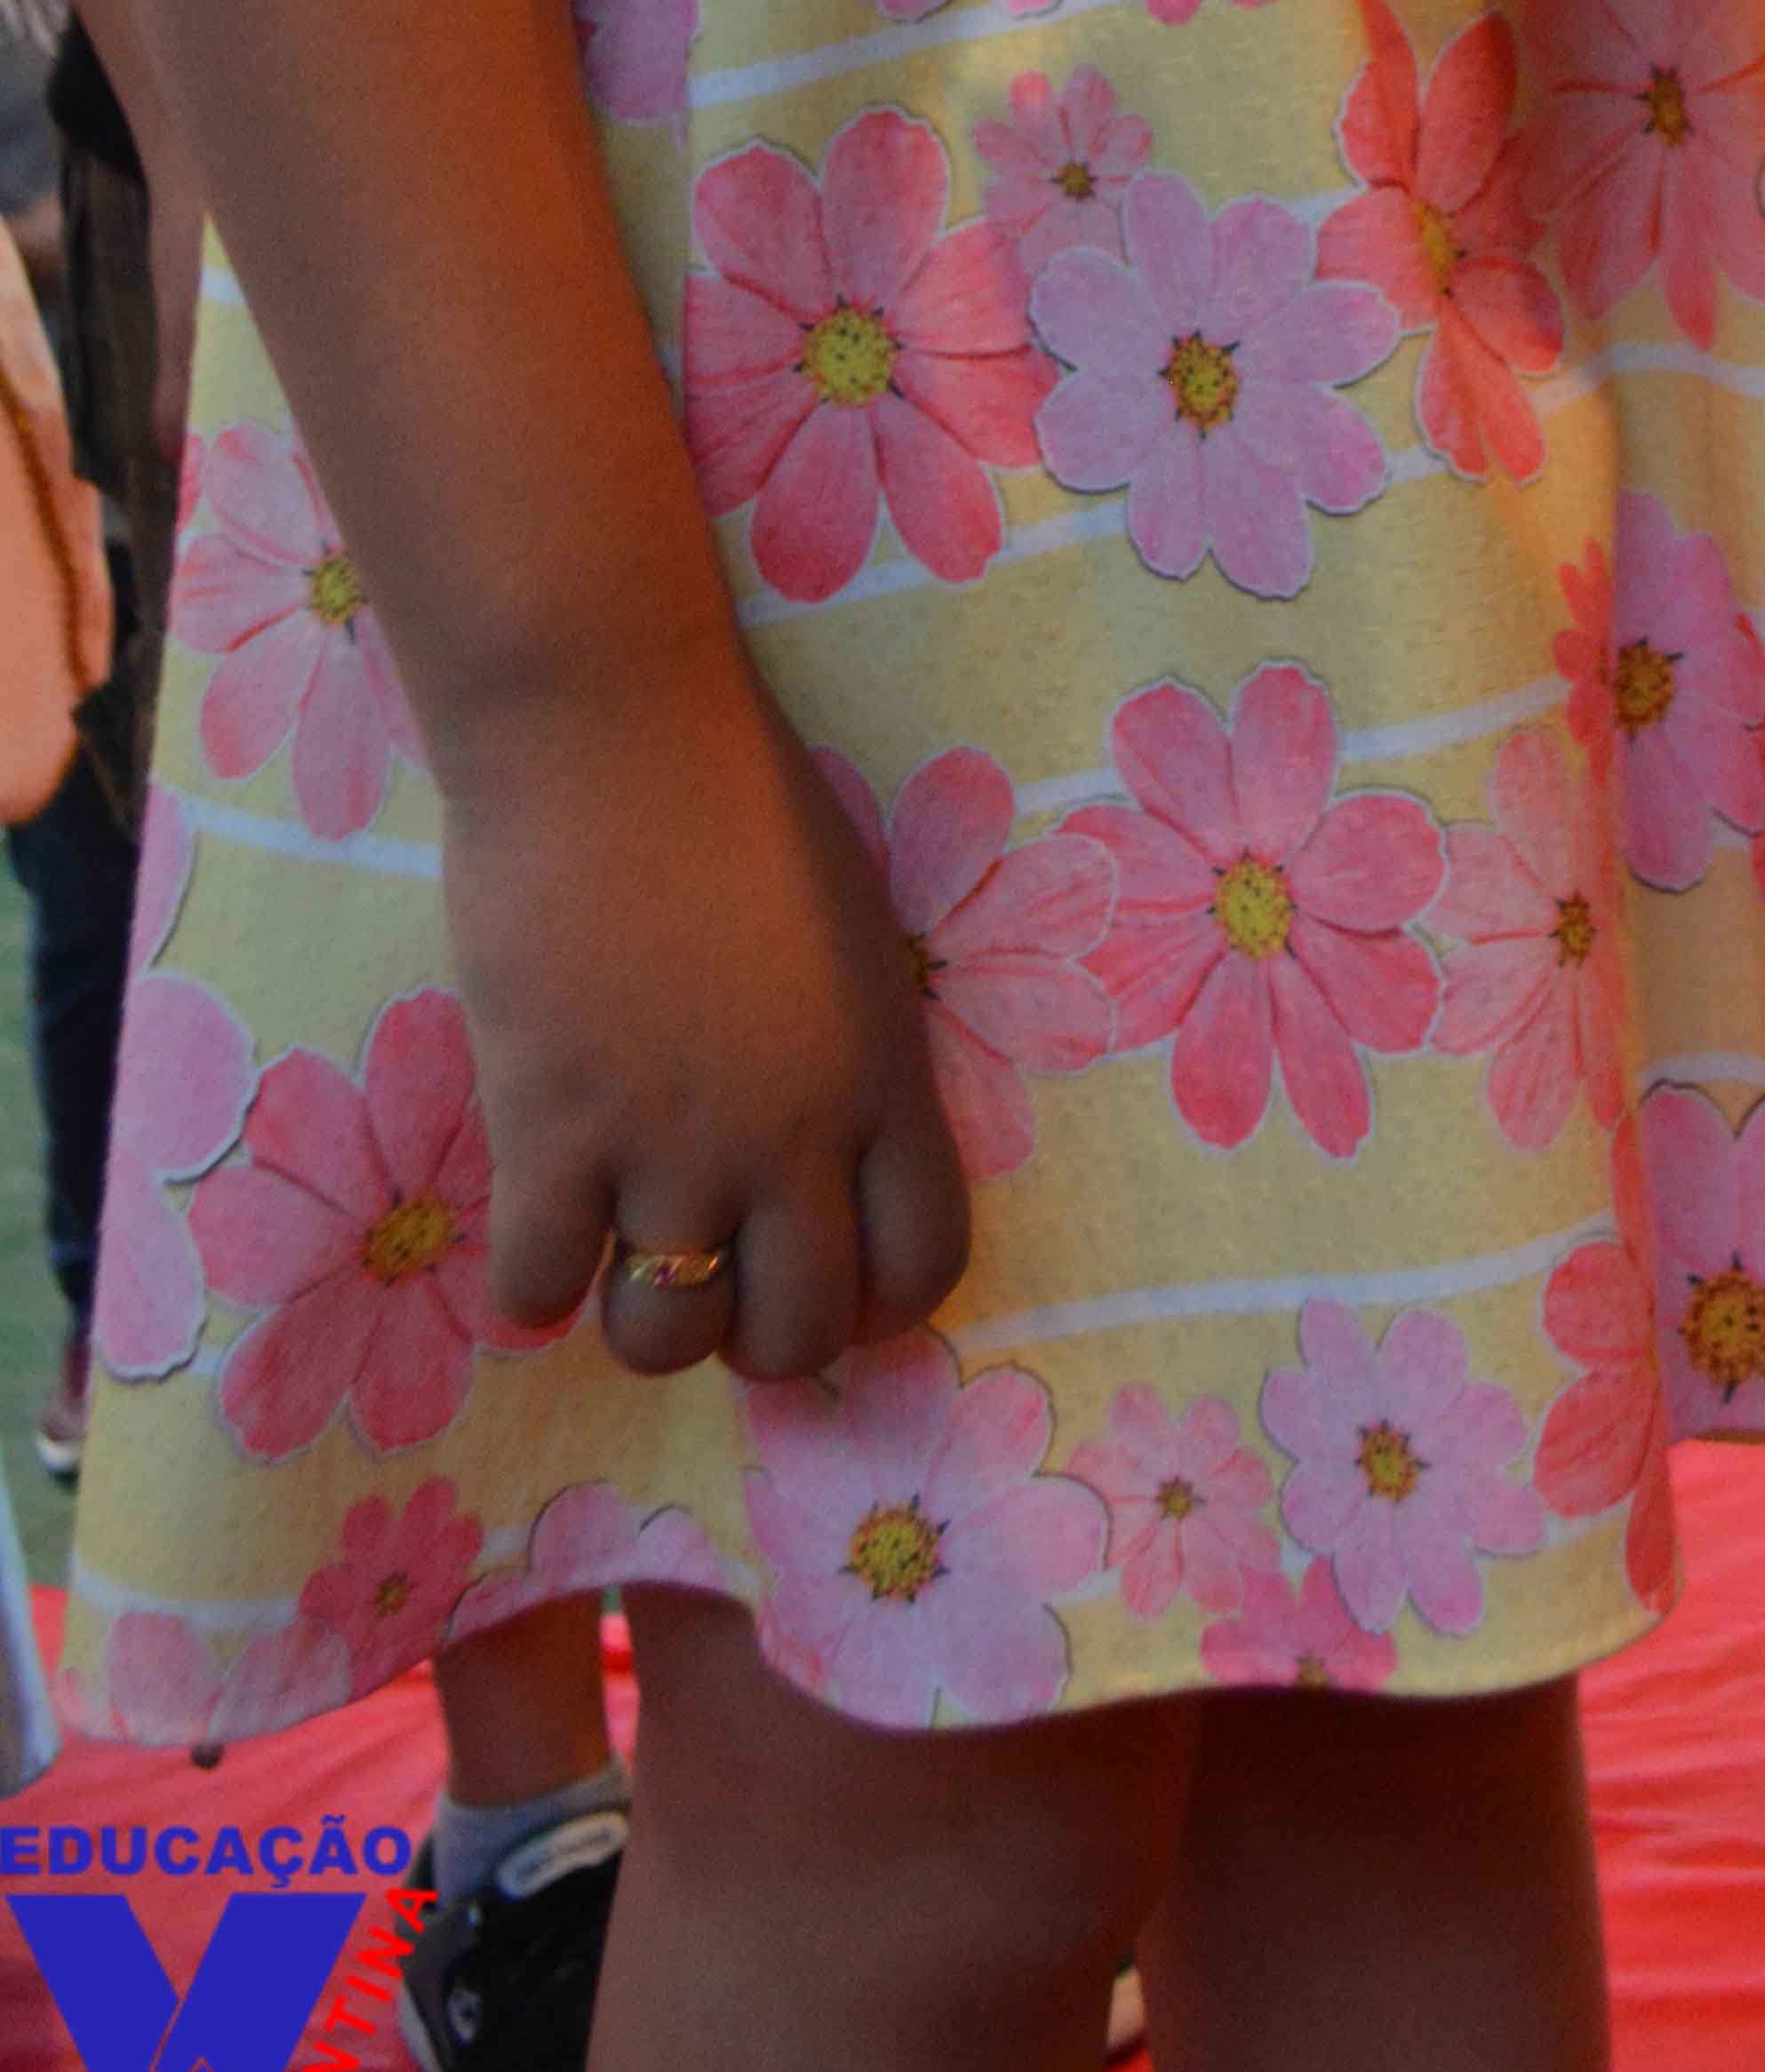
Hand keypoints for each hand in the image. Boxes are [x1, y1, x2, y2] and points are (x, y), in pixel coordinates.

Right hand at [443, 657, 968, 1386]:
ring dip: (643, 1317)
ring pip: (667, 1338)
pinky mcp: (554, 1126)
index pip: (925, 1263)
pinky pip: (539, 1288)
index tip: (822, 1274)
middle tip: (713, 1282)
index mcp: (885, 1077)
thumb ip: (848, 1061)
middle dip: (756, 1337)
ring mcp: (672, 1138)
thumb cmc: (741, 807)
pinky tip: (535, 1212)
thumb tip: (825, 1168)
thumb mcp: (852, 940)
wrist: (614, 733)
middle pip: (799, 1335)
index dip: (874, 1303)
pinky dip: (532, 1277)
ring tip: (620, 1249)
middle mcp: (794, 1132)